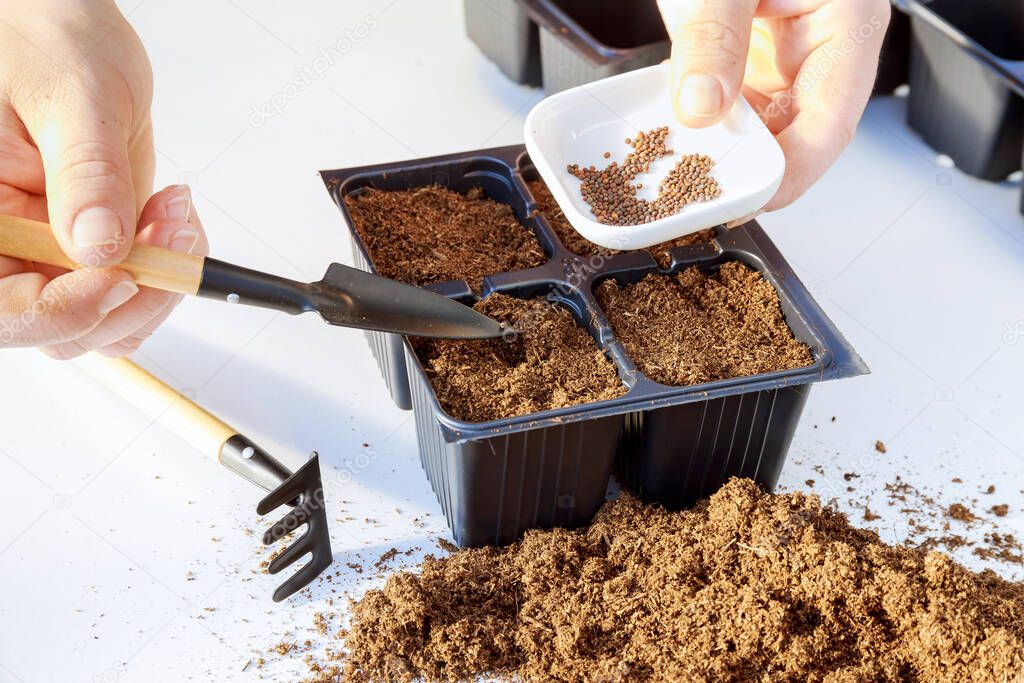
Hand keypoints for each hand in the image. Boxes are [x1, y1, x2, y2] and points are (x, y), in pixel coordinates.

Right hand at [0, 0, 206, 357]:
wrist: (64, 29)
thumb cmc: (42, 40)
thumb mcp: (71, 98)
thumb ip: (86, 175)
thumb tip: (98, 247)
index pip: (4, 308)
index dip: (63, 310)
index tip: (123, 279)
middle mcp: (8, 246)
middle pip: (64, 329)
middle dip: (133, 295)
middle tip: (172, 234)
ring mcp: (52, 254)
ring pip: (109, 319)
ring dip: (160, 281)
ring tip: (174, 213)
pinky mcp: (94, 248)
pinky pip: (137, 289)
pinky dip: (170, 266)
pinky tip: (171, 215)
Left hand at [659, 0, 889, 208]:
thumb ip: (713, 37)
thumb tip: (700, 108)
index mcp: (848, 26)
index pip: (829, 125)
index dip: (789, 174)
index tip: (746, 199)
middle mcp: (822, 49)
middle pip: (794, 137)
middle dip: (747, 170)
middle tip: (698, 196)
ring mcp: (785, 56)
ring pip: (759, 128)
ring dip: (719, 153)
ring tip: (676, 173)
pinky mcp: (750, 57)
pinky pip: (731, 106)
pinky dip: (701, 126)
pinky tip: (671, 136)